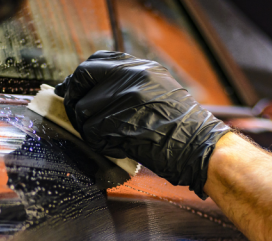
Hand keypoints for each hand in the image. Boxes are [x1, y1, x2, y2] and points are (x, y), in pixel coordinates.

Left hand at [55, 51, 229, 197]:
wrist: (199, 146)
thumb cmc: (182, 126)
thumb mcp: (159, 89)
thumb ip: (129, 84)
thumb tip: (95, 90)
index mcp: (140, 67)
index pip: (95, 62)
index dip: (79, 78)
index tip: (72, 90)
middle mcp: (130, 77)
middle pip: (82, 80)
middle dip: (74, 99)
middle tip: (76, 115)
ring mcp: (124, 99)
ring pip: (83, 110)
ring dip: (89, 128)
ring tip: (107, 137)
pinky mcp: (120, 123)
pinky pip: (92, 133)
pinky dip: (99, 143)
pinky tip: (115, 146)